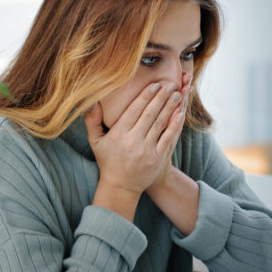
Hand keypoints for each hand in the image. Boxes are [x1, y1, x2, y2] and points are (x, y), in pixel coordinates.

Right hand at [85, 81, 184, 195]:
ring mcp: (146, 150)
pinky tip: (180, 114)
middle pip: (149, 114)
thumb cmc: (108, 161)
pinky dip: (175, 125)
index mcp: (118, 135)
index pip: (134, 110)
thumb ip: (92, 121)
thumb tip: (93, 102)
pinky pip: (168, 138)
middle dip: (161, 97)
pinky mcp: (157, 159)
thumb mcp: (95, 142)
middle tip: (170, 84)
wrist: (120, 187)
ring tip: (177, 94)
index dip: (145, 96)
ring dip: (170, 107)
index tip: (154, 85)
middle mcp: (133, 141)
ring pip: (160, 124)